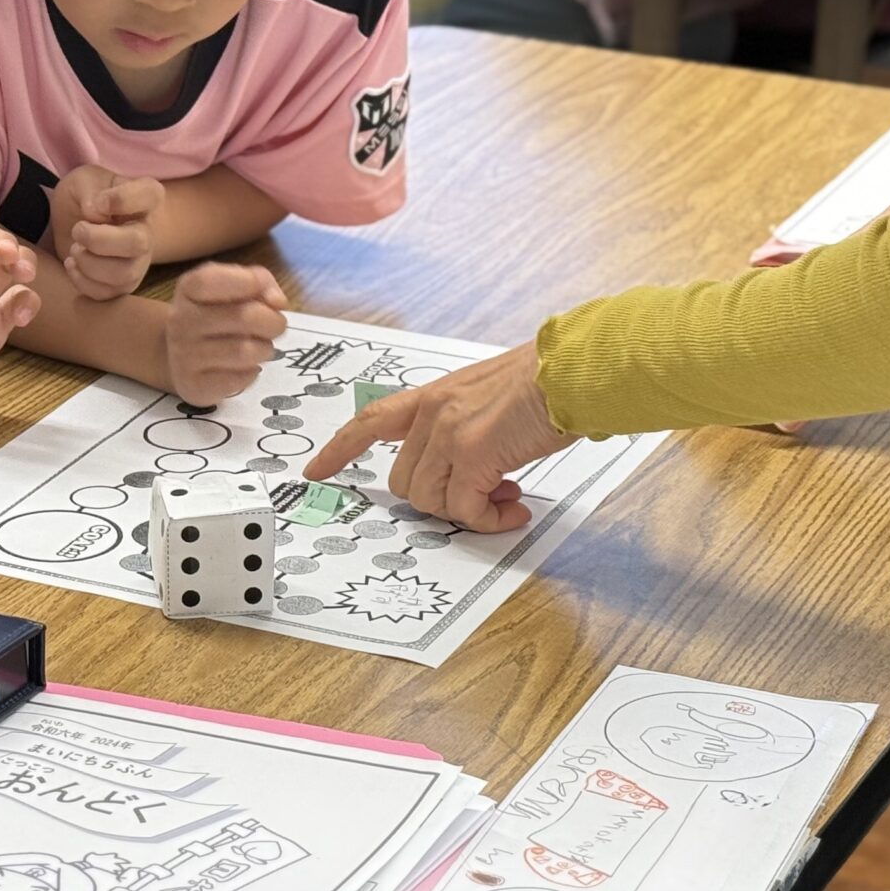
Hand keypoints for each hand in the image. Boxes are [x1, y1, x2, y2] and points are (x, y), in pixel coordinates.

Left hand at [47, 165, 164, 300]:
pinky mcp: (123, 285)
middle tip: (78, 230)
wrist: (76, 220)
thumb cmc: (86, 197)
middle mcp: (148, 232)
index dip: (122, 199)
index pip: (149, 195)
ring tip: (74, 249)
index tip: (98, 203)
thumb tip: (95, 214)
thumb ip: (90, 190)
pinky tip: (72, 264)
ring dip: (89, 263)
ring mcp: (138, 262)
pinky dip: (82, 281)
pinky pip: (107, 293)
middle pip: (139, 243)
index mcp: (145, 198)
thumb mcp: (83, 181)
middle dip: (100, 240)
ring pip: (123, 275)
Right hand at [158, 263, 288, 404]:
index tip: (268, 296)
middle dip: (273, 322)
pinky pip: (239, 380)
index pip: (211, 280)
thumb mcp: (235, 287)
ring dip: (265, 350)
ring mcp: (183, 355)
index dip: (249, 283)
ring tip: (260, 347)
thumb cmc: (218, 315)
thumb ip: (260, 281)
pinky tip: (243, 367)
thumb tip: (277, 302)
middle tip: (276, 326)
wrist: (184, 357)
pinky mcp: (193, 386)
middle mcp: (180, 320)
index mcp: (189, 289)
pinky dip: (251, 373)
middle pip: (244, 317)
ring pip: (245, 352)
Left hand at [303, 341, 568, 532]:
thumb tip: (473, 471)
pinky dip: (488, 520)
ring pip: (431, 500)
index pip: (371, 421)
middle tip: (488, 495)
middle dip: (441, 499)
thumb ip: (466, 426)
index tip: (316, 471)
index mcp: (434, 395)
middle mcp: (433, 412)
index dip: (340, 449)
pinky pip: (465, 509)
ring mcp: (449, 433)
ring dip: (469, 512)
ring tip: (508, 499)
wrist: (573, 370)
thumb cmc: (546, 381)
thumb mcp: (488, 396)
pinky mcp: (473, 453)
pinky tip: (515, 509)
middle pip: (406, 481)